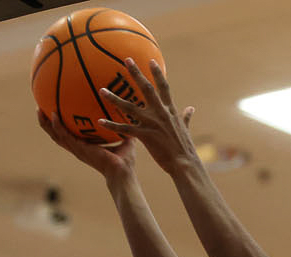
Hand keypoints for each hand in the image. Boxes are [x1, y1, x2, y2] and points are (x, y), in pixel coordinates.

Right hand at [35, 108, 137, 182]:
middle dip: (46, 123)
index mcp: (84, 147)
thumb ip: (123, 128)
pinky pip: (64, 136)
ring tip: (39, 110)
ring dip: (46, 123)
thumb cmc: (125, 161)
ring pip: (55, 135)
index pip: (67, 135)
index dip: (59, 125)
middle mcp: (77, 148)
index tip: (52, 112)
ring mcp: (77, 150)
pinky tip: (54, 115)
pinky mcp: (79, 149)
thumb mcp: (125, 140)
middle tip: (39, 108)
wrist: (123, 173)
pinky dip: (58, 126)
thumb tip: (130, 116)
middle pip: (56, 135)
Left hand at [96, 60, 199, 174]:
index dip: (157, 73)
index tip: (150, 61)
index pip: (163, 87)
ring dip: (114, 98)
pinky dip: (112, 126)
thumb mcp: (185, 129)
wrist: (185, 163)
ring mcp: (152, 123)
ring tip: (101, 90)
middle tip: (126, 60)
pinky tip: (100, 122)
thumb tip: (191, 108)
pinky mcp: (145, 136)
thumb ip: (186, 117)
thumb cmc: (185, 148)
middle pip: (146, 89)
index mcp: (170, 110)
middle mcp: (160, 113)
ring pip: (130, 107)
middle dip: (136, 73)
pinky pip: (125, 129)